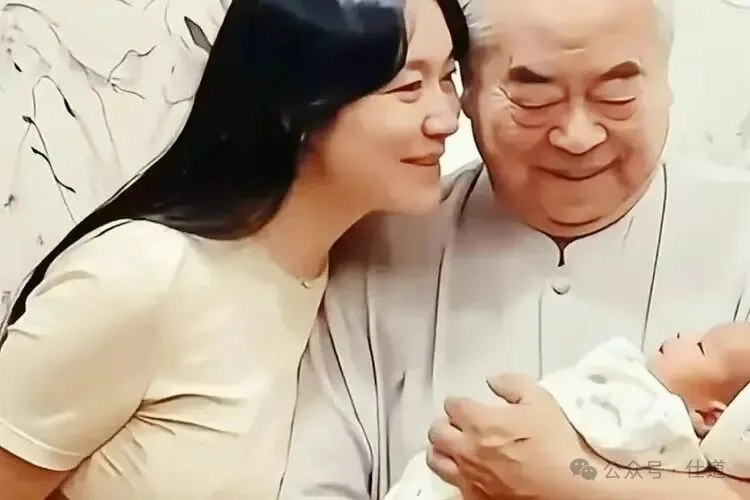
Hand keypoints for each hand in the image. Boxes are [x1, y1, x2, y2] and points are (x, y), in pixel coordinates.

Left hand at [426, 374, 590, 499]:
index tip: (465, 403)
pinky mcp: (476, 498)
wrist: (570, 486)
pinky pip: (453, 485)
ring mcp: (469, 476)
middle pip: (436, 431)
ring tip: (453, 446)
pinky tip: (468, 473)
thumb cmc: (557, 444)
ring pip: (436, 460)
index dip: (458, 401)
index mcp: (479, 421)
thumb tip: (494, 381)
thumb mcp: (540, 399)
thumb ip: (512, 384)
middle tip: (456, 424)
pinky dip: (456, 476)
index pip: (452, 405)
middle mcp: (467, 449)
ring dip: (441, 449)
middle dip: (444, 423)